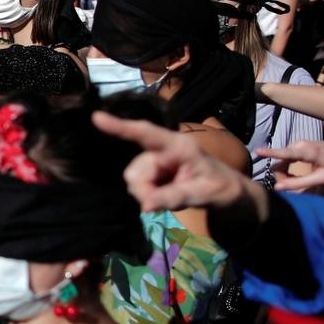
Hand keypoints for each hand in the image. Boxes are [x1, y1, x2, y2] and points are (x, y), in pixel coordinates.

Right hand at [92, 111, 257, 215]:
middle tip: (167, 202)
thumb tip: (145, 205)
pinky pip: (137, 185)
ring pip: (133, 180)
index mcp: (178, 146)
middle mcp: (162, 149)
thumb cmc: (221, 187)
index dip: (121, 126)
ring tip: (171, 197)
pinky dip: (148, 195)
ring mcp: (155, 161)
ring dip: (147, 194)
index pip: (146, 133)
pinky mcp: (152, 172)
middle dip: (144, 190)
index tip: (97, 117)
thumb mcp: (204, 194)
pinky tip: (165, 194)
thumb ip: (175, 197)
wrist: (227, 192)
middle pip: (135, 170)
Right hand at [258, 139, 323, 192]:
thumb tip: (278, 188)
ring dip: (284, 172)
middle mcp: (300, 144)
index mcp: (308, 152)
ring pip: (282, 160)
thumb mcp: (322, 178)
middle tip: (291, 186)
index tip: (257, 151)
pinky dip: (287, 167)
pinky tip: (295, 174)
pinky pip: (286, 158)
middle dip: (281, 175)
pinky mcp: (298, 145)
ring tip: (295, 180)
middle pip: (280, 162)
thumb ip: (300, 183)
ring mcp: (298, 143)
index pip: (286, 153)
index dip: (271, 153)